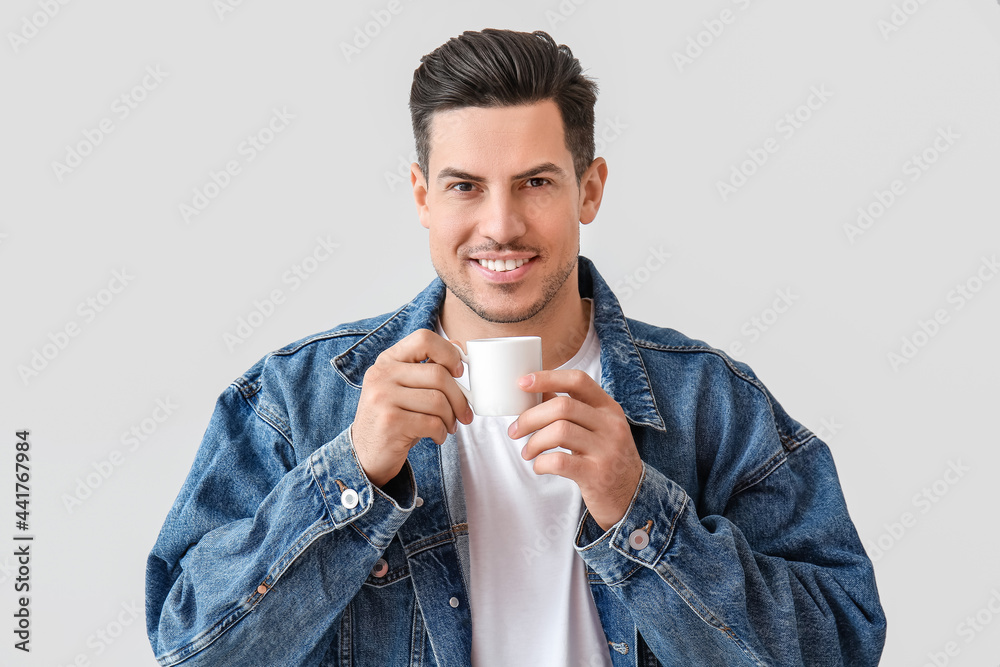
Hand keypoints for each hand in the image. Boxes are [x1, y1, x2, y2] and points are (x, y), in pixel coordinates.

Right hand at [351, 329, 472, 487]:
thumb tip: (460, 349)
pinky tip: (437, 436)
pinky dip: (442, 433)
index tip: (459, 372)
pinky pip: (432, 423)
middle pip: (438, 374)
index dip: (448, 353)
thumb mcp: (405, 388)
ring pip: (438, 401)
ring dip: (451, 418)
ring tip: (448, 426)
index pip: (424, 339)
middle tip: (464, 413)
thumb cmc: (394, 418)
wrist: (365, 454)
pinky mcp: (390, 422)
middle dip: (459, 398)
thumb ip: (427, 368)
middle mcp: (382, 374)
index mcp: (388, 360)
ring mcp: (383, 397)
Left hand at [508, 370, 642, 530]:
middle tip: (515, 431)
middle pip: (562, 407)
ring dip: (534, 442)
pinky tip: (539, 466)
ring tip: (528, 452)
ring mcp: (606, 450)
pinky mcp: (597, 475)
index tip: (522, 383)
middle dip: (530, 418)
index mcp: (608, 408)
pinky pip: (560, 461)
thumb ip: (571, 409)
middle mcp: (611, 425)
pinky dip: (541, 463)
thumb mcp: (597, 428)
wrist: (631, 497)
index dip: (548, 378)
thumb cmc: (606, 458)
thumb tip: (538, 390)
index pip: (578, 381)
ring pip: (559, 431)